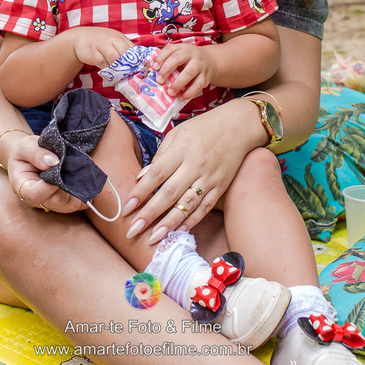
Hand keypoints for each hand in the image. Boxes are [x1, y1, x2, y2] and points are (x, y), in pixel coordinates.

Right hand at [2, 131, 85, 213]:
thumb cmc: (25, 151)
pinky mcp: (63, 203)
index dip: (50, 184)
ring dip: (78, 188)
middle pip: (56, 201)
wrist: (30, 155)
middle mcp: (36, 201)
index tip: (58, 166)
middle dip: (67, 184)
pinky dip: (84, 193)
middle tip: (71, 165)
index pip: (36, 195)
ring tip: (77, 171)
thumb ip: (36, 153)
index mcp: (22, 188)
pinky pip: (78, 204)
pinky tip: (83, 179)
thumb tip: (54, 162)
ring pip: (70, 205)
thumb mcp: (25, 145)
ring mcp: (50, 203)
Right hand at [67, 27, 132, 69]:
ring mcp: (101, 45)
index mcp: (119, 37)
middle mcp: (111, 39)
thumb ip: (124, 49)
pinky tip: (107, 70)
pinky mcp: (93, 53)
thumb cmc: (101, 41)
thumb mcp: (114, 41)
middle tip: (128, 73)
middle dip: (127, 64)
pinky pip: (103, 64)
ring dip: (117, 68)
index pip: (131, 48)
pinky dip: (107, 69)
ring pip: (114, 59)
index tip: (138, 69)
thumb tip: (136, 63)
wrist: (81, 37)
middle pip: (124, 53)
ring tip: (118, 73)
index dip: (136, 60)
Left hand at [121, 101, 255, 243]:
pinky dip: (192, 219)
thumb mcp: (177, 134)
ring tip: (153, 238)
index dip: (140, 192)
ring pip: (187, 204)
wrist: (238, 126)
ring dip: (169, 223)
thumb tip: (141, 177)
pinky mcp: (221, 186)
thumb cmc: (202, 129)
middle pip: (169, 193)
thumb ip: (160, 156)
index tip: (127, 208)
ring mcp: (209, 177)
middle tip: (133, 230)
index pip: (156, 174)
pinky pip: (205, 207)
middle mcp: (194, 165)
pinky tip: (179, 230)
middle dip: (149, 214)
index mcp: (180, 149)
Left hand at [152, 43, 217, 101]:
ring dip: (178, 83)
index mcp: (183, 48)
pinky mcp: (206, 77)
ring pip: (190, 72)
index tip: (154, 68)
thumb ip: (168, 59)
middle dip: (167, 69)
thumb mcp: (180, 54)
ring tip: (170, 92)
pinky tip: (181, 97)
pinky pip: (198, 85)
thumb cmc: (189, 59)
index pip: (170, 49)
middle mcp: (192, 54)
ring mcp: (200, 65)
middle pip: (179, 58)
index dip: (161, 57)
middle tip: (159, 81)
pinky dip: (189, 93)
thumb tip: (154, 71)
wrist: (211, 61)